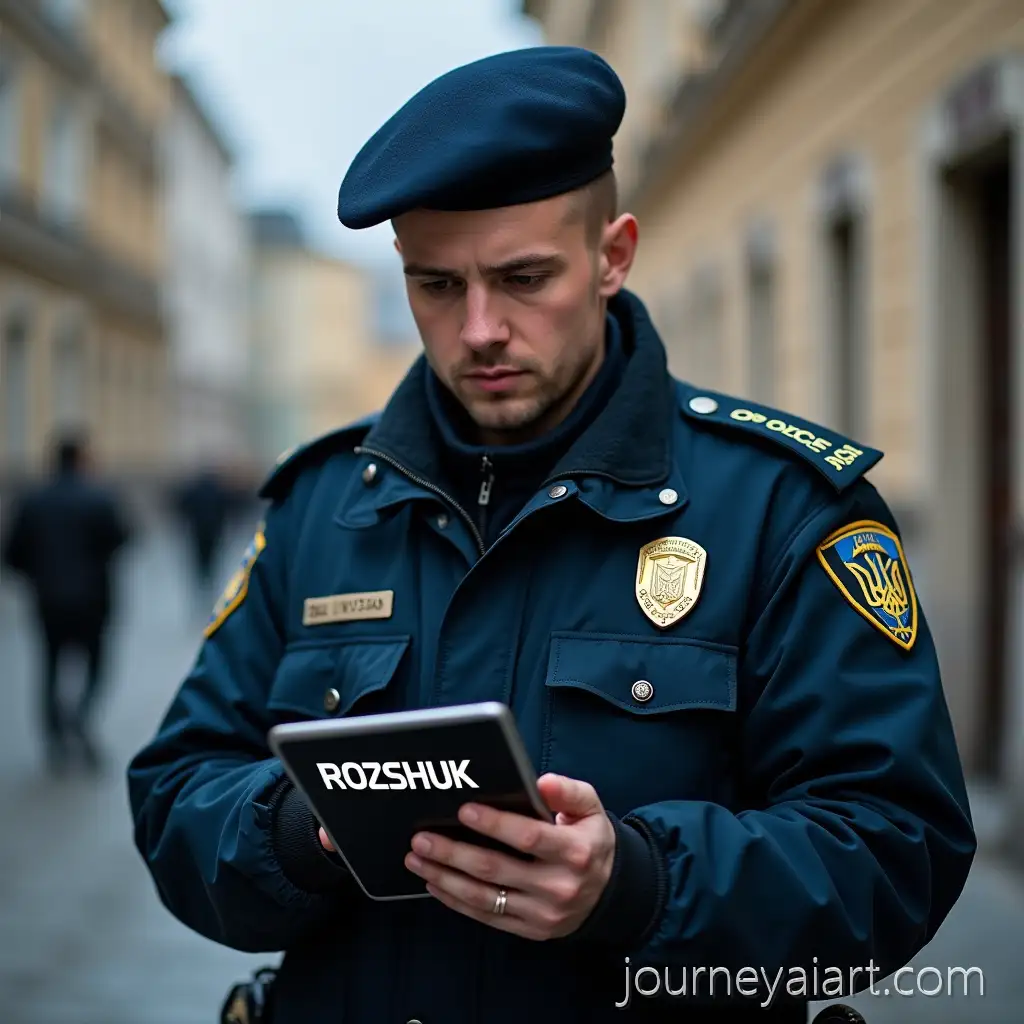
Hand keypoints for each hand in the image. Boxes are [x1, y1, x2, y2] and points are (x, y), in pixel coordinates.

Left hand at [400, 773, 615, 940]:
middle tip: (422, 837)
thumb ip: (568, 792)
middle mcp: (558, 886)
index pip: (528, 837)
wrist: (610, 893)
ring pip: (484, 896)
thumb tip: (541, 782)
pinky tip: (435, 884)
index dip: (495, 824)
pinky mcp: (530, 930)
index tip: (464, 810)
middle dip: (453, 852)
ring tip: (417, 859)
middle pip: (495, 869)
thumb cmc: (591, 840)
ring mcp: (542, 913)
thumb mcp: (591, 809)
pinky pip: (486, 917)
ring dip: (444, 877)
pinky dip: (456, 901)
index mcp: (574, 851)